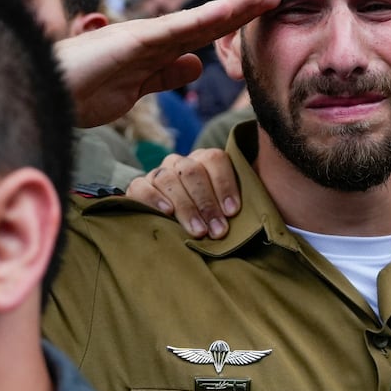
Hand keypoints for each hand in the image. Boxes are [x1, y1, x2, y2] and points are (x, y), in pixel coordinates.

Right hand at [54, 0, 278, 127]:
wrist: (40, 92)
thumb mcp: (134, 89)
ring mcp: (143, 37)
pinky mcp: (133, 42)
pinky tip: (231, 11)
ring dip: (234, 7)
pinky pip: (177, 30)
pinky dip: (206, 19)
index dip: (232, 24)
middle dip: (242, 10)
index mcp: (153, 51)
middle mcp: (151, 37)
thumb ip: (163, 76)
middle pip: (206, 22)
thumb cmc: (77, 92)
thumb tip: (194, 65)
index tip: (262, 14)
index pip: (201, 35)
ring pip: (199, 20)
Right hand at [124, 149, 239, 237]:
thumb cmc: (205, 217)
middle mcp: (180, 163)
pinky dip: (153, 199)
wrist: (168, 221)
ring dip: (186, 207)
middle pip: (192, 172)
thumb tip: (252, 217)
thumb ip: (231, 207)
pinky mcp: (138, 187)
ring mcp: (158, 173)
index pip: (214, 159)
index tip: (232, 212)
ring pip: (168, 179)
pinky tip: (166, 213)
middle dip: (207, 203)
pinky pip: (142, 187)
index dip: (224, 184)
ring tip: (198, 231)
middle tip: (217, 230)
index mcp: (203, 160)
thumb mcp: (221, 208)